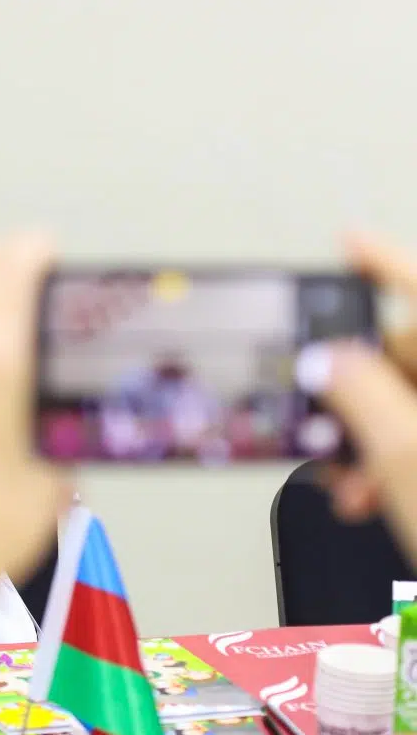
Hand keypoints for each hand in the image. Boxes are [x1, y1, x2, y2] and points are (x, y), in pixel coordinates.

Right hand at [312, 233, 416, 560]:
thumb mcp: (405, 457)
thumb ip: (358, 394)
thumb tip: (327, 358)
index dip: (383, 263)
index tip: (349, 243)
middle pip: (414, 354)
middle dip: (363, 388)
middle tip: (329, 424)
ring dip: (375, 438)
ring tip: (355, 482)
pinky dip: (400, 460)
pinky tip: (377, 491)